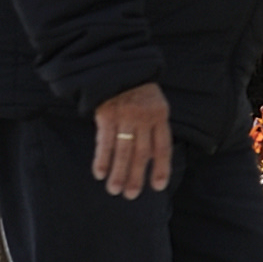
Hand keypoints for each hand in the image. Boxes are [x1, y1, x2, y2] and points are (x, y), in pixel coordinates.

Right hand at [91, 82, 172, 198]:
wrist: (118, 66)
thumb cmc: (137, 88)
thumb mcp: (154, 102)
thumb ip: (154, 125)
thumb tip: (152, 156)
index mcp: (160, 114)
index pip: (163, 147)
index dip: (161, 168)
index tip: (158, 186)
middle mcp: (144, 117)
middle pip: (142, 153)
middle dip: (136, 176)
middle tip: (131, 195)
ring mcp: (125, 116)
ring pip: (124, 150)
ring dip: (118, 173)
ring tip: (114, 190)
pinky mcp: (107, 114)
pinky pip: (105, 141)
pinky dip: (102, 159)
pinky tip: (99, 173)